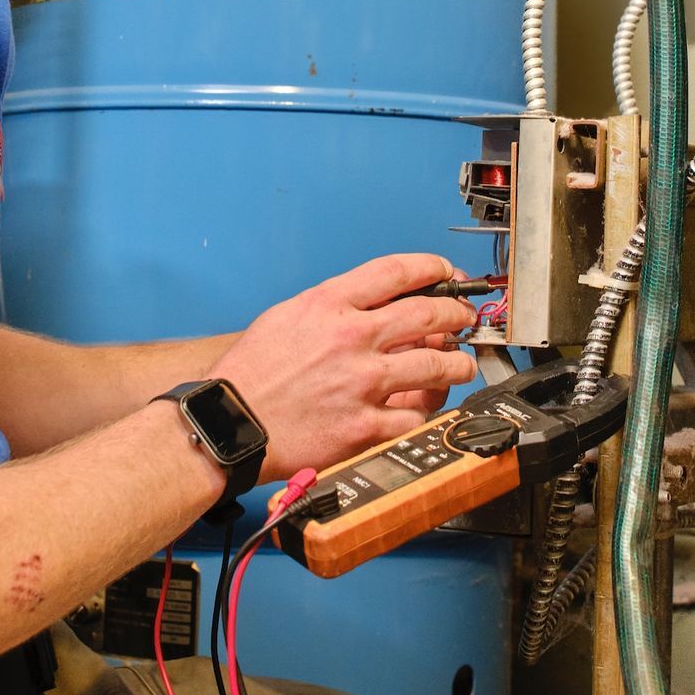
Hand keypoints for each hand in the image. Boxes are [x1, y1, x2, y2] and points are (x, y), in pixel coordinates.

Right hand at [210, 254, 477, 479]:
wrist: (230, 424)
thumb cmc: (251, 374)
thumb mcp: (286, 317)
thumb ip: (333, 307)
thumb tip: (377, 306)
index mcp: (329, 305)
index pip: (397, 272)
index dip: (432, 268)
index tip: (446, 274)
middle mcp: (351, 338)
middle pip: (429, 314)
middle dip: (457, 314)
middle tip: (464, 320)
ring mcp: (362, 383)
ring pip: (437, 365)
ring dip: (458, 364)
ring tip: (461, 366)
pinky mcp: (365, 426)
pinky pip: (417, 416)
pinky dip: (427, 411)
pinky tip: (426, 407)